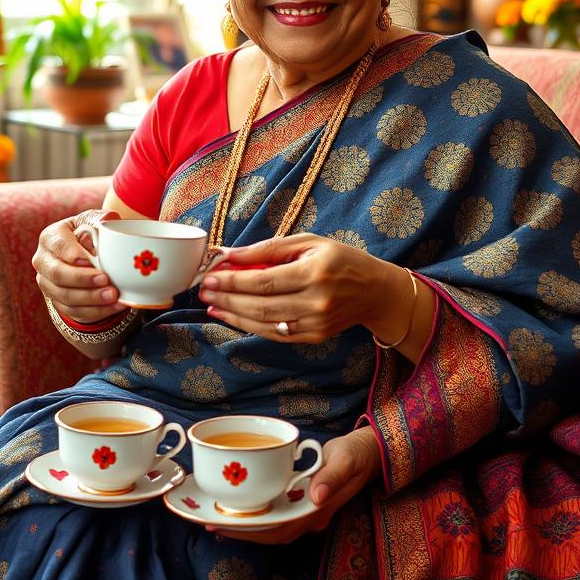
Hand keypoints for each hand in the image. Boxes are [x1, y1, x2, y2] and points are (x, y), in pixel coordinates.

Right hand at [32, 210, 123, 323]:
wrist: (87, 254)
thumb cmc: (91, 232)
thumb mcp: (95, 221)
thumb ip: (101, 219)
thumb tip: (107, 220)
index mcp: (51, 237)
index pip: (58, 245)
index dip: (73, 254)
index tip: (91, 260)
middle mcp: (43, 261)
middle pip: (58, 274)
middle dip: (83, 279)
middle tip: (106, 280)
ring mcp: (48, 284)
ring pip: (65, 296)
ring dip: (91, 299)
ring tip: (114, 296)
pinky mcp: (57, 302)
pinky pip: (74, 311)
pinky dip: (96, 311)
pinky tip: (115, 306)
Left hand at [199, 234, 396, 342]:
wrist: (375, 291)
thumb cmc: (340, 260)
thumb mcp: (309, 242)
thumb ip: (269, 249)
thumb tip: (232, 254)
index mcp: (315, 273)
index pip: (265, 280)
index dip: (234, 280)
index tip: (211, 276)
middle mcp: (316, 302)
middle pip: (261, 305)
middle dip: (228, 298)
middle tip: (205, 291)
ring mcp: (315, 324)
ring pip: (265, 324)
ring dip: (233, 315)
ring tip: (212, 305)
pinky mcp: (314, 337)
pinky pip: (275, 334)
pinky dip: (250, 326)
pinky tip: (233, 316)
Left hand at [209, 427, 381, 543]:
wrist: (368, 454)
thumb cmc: (357, 455)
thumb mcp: (347, 460)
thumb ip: (333, 476)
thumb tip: (317, 495)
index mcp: (317, 511)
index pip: (279, 529)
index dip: (252, 531)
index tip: (226, 526)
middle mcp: (309, 517)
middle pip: (270, 533)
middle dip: (241, 531)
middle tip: (209, 523)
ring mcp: (305, 511)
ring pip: (271, 526)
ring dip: (246, 524)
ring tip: (218, 517)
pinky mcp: (302, 501)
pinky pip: (276, 513)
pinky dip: (257, 512)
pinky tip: (242, 504)